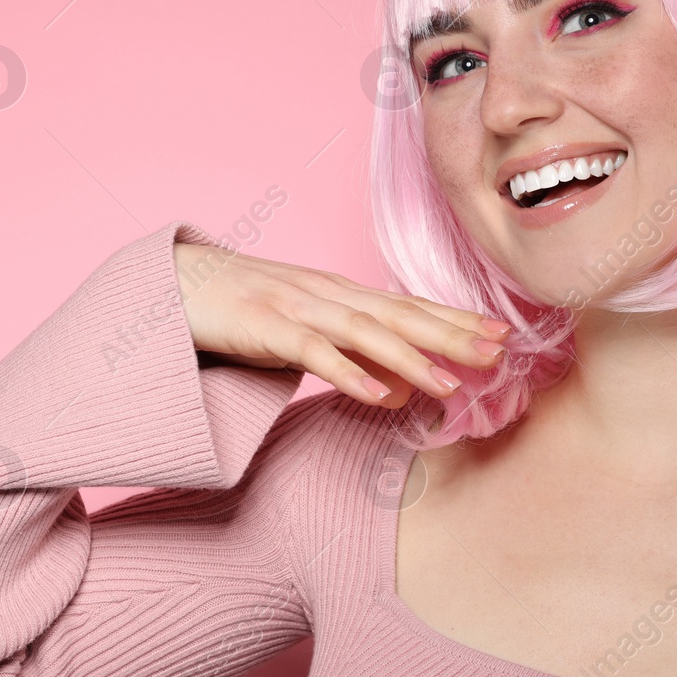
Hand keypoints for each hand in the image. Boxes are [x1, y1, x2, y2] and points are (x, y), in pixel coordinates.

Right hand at [172, 241, 511, 407]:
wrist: (172, 282)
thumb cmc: (242, 310)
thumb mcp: (306, 335)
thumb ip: (355, 358)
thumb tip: (403, 392)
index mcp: (341, 294)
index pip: (409, 306)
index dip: (457, 321)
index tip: (504, 337)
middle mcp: (328, 294)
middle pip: (401, 315)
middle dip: (453, 335)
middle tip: (500, 355)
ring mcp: (297, 307)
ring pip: (365, 332)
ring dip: (411, 358)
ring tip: (450, 385)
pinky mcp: (264, 326)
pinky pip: (313, 353)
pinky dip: (347, 372)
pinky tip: (377, 394)